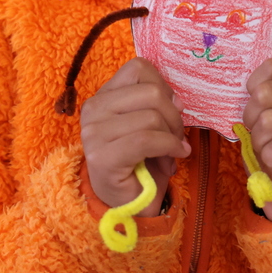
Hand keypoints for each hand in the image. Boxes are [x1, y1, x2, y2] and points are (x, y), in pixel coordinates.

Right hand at [80, 58, 190, 213]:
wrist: (127, 204)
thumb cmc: (141, 160)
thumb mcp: (151, 123)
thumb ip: (160, 104)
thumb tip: (178, 101)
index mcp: (104, 95)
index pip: (139, 68)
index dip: (164, 87)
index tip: (171, 111)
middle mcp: (93, 109)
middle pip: (151, 92)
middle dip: (174, 116)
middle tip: (177, 138)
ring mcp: (93, 133)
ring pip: (152, 116)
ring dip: (172, 137)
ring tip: (171, 153)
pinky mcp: (101, 157)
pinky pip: (147, 139)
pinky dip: (169, 147)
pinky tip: (173, 159)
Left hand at [243, 58, 271, 224]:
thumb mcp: (266, 114)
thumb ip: (262, 94)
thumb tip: (249, 88)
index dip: (255, 88)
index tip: (260, 109)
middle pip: (265, 94)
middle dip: (253, 120)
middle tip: (264, 138)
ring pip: (269, 121)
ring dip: (260, 142)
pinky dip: (270, 157)